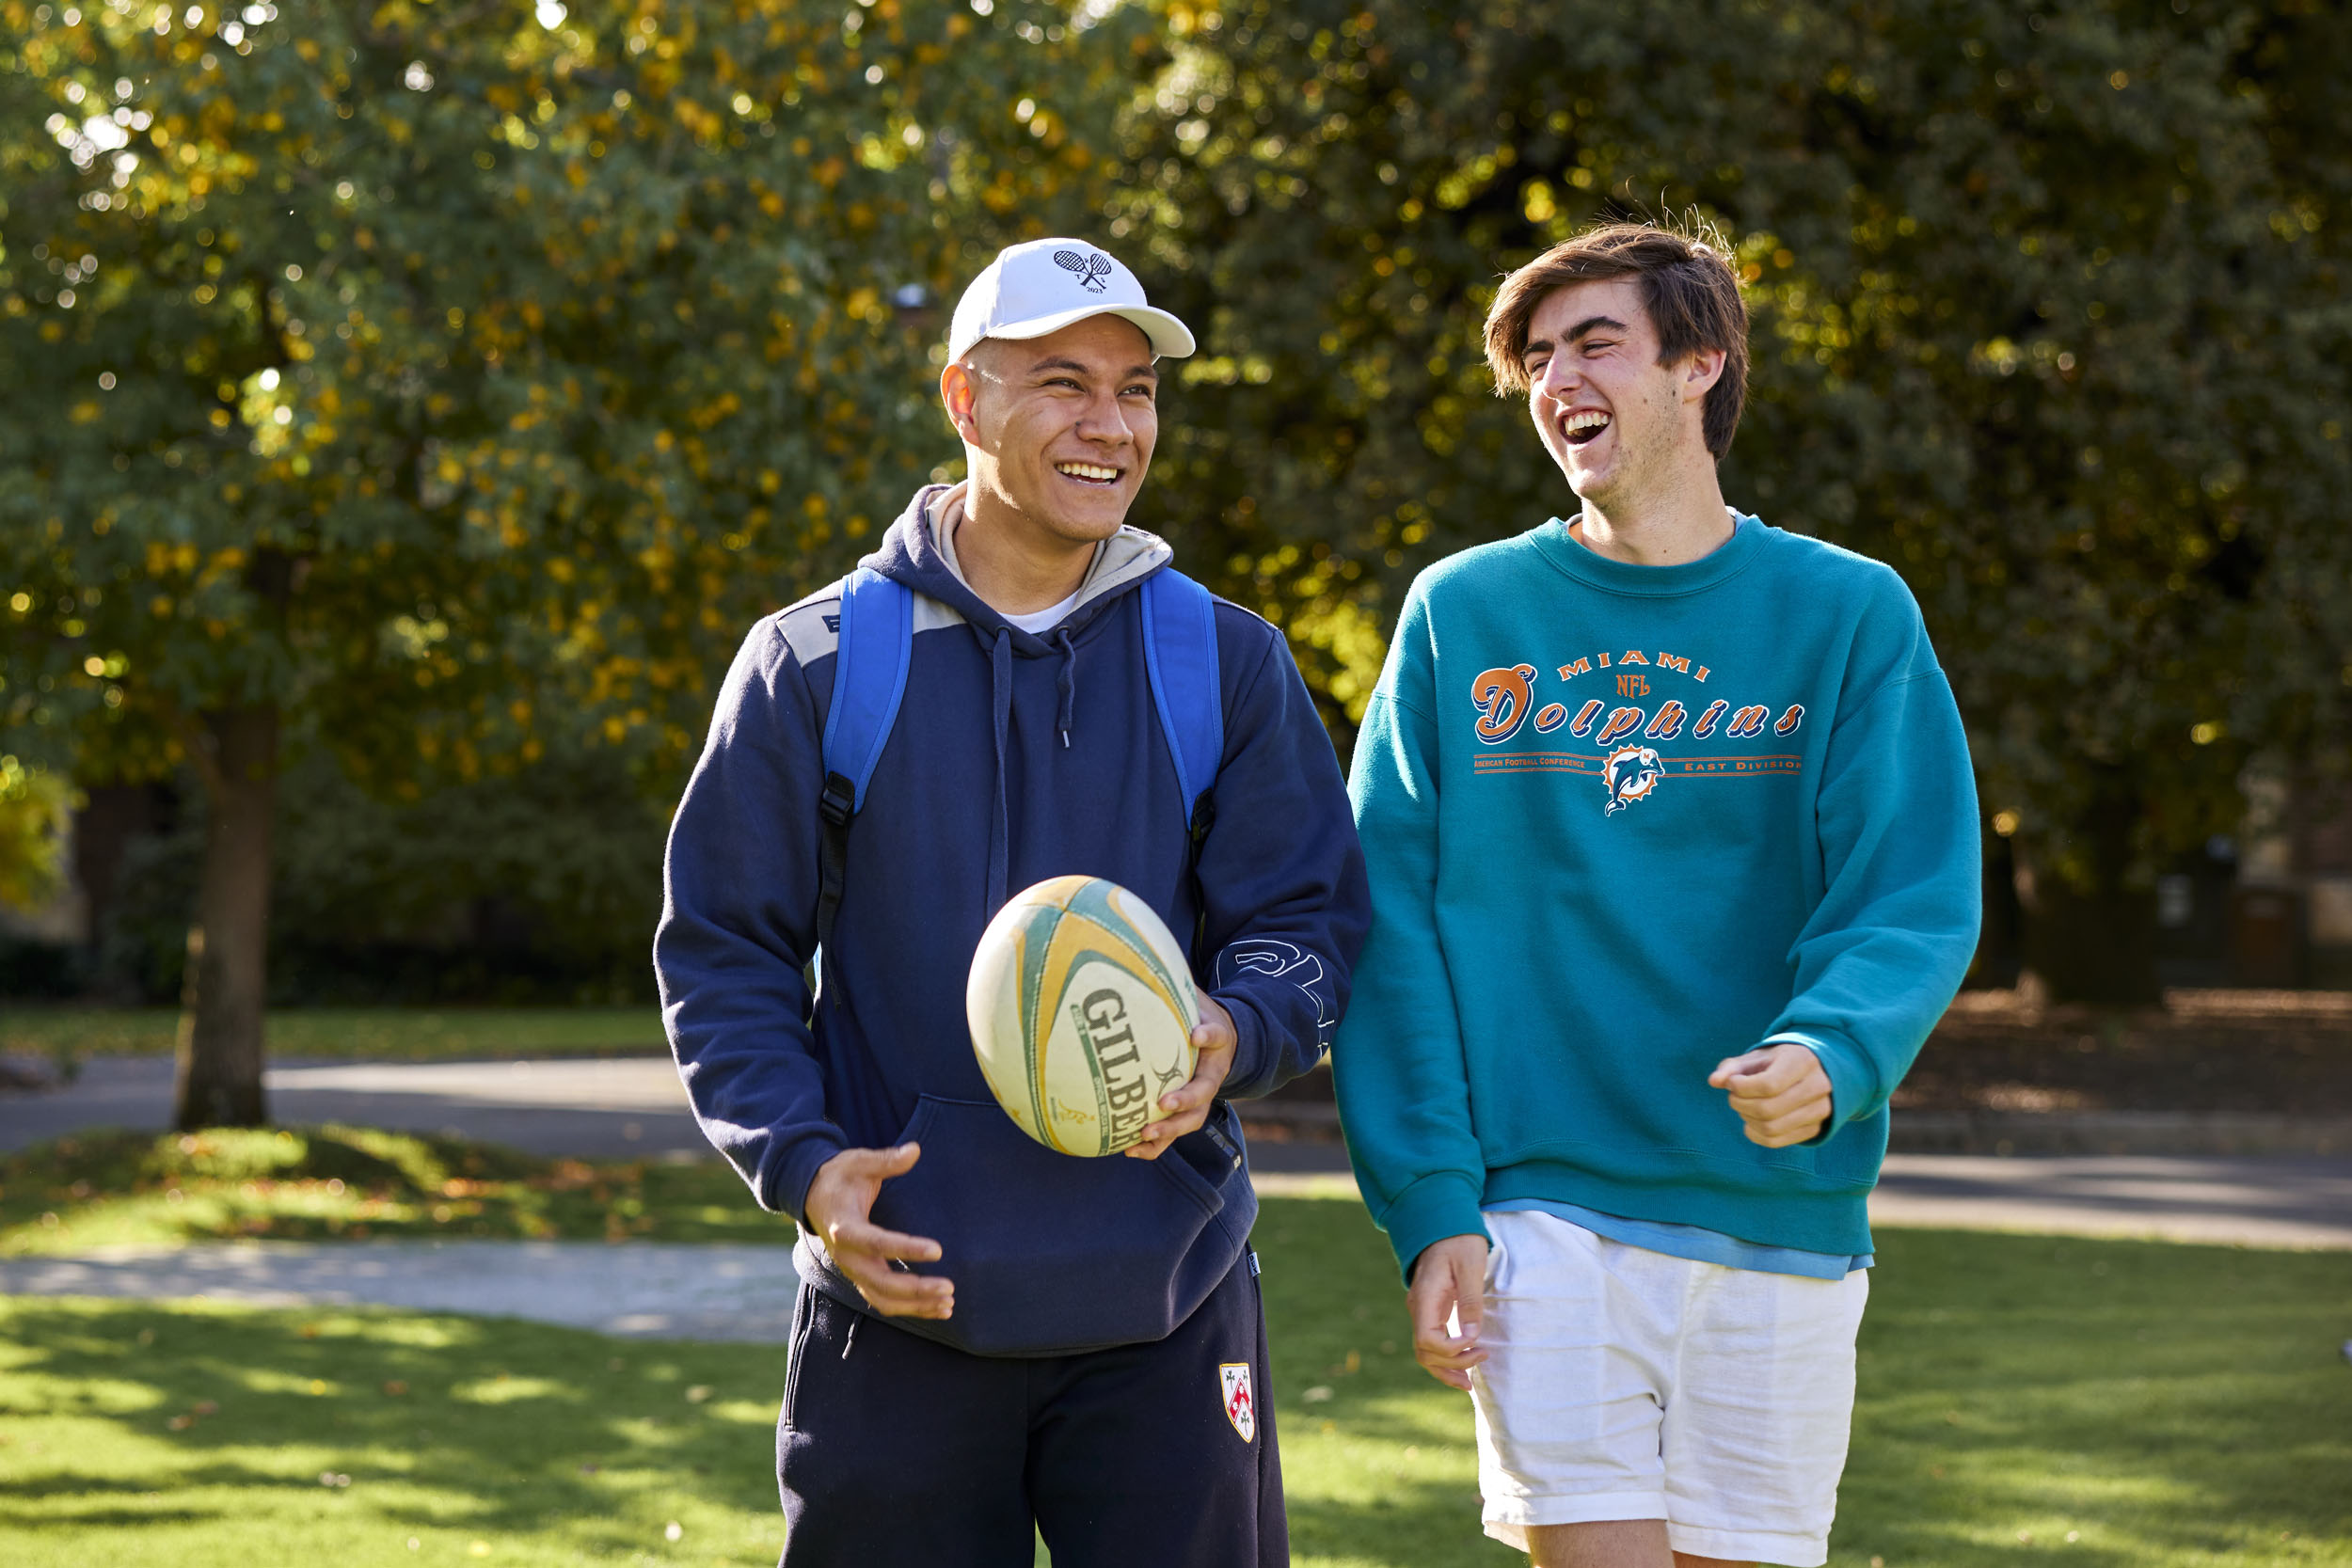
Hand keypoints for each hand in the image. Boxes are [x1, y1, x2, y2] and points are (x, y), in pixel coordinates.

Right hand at [800, 1144, 952, 1318]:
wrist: (812, 1197)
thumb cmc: (839, 1177)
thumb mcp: (858, 1162)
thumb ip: (886, 1160)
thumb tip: (915, 1150)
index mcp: (845, 1227)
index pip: (877, 1243)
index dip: (907, 1249)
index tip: (938, 1250)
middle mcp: (846, 1256)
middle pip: (881, 1282)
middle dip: (916, 1290)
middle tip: (949, 1287)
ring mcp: (852, 1270)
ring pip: (883, 1299)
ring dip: (916, 1305)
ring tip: (948, 1303)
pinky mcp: (860, 1277)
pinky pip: (884, 1301)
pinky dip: (910, 1309)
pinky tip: (938, 1308)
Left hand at [1125, 990, 1236, 1159]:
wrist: (1225, 1042)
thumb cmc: (1198, 1013)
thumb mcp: (1192, 993)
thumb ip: (1172, 980)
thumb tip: (1136, 946)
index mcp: (1217, 1037)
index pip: (1218, 1034)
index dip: (1209, 1035)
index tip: (1197, 1034)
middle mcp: (1214, 1070)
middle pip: (1206, 1089)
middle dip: (1186, 1098)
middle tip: (1163, 1101)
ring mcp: (1203, 1094)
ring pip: (1193, 1119)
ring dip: (1170, 1130)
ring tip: (1144, 1134)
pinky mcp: (1188, 1111)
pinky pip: (1174, 1133)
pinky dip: (1154, 1145)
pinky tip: (1128, 1149)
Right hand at [1406, 1233, 1488, 1389]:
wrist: (1445, 1222)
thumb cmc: (1459, 1239)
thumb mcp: (1470, 1266)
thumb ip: (1470, 1301)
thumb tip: (1472, 1336)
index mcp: (1424, 1298)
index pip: (1427, 1339)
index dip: (1452, 1350)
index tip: (1476, 1342)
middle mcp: (1418, 1307)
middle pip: (1424, 1352)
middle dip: (1452, 1364)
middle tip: (1482, 1357)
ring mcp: (1422, 1310)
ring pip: (1425, 1352)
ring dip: (1446, 1369)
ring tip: (1469, 1383)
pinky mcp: (1431, 1311)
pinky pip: (1432, 1342)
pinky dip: (1445, 1359)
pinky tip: (1462, 1367)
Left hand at [1708, 1043, 1832, 1147]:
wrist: (1811, 1071)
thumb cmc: (1777, 1062)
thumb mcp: (1755, 1057)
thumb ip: (1732, 1067)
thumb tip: (1713, 1081)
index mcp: (1802, 1061)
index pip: (1769, 1085)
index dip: (1742, 1088)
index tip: (1732, 1083)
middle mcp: (1818, 1086)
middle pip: (1768, 1110)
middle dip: (1740, 1104)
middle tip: (1733, 1096)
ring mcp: (1820, 1110)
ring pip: (1771, 1128)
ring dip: (1747, 1119)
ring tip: (1743, 1107)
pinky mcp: (1815, 1128)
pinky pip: (1776, 1141)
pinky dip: (1755, 1134)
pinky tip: (1750, 1122)